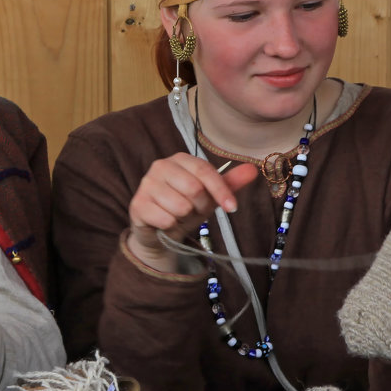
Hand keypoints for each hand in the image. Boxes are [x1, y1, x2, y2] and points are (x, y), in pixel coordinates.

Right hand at [126, 153, 257, 272]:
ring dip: (184, 217)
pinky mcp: (137, 205)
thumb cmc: (186, 207)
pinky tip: (164, 222)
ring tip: (177, 215)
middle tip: (192, 210)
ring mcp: (146, 185)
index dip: (221, 191)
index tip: (233, 208)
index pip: (205, 171)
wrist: (160, 231)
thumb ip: (229, 183)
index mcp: (179, 159)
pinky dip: (170, 226)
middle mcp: (160, 166)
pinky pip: (166, 219)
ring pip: (180, 206)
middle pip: (194, 188)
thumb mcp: (210, 196)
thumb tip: (253, 169)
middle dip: (199, 206)